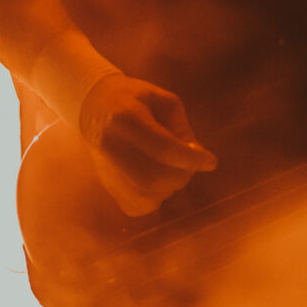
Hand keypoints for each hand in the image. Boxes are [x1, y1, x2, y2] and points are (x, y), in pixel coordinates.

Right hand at [76, 72, 217, 216]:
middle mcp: (109, 146)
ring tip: (174, 168)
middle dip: (181, 176)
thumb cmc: (137, 99)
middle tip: (191, 164)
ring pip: (144, 196)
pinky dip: (156, 199)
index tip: (211, 161)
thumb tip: (196, 159)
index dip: (191, 159)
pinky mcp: (106, 185)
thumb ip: (182, 130)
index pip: (162, 148)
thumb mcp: (164, 101)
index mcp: (125, 117)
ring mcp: (104, 168)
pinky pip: (136, 207)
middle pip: (151, 178)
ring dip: (170, 188)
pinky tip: (160, 181)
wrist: (95, 106)